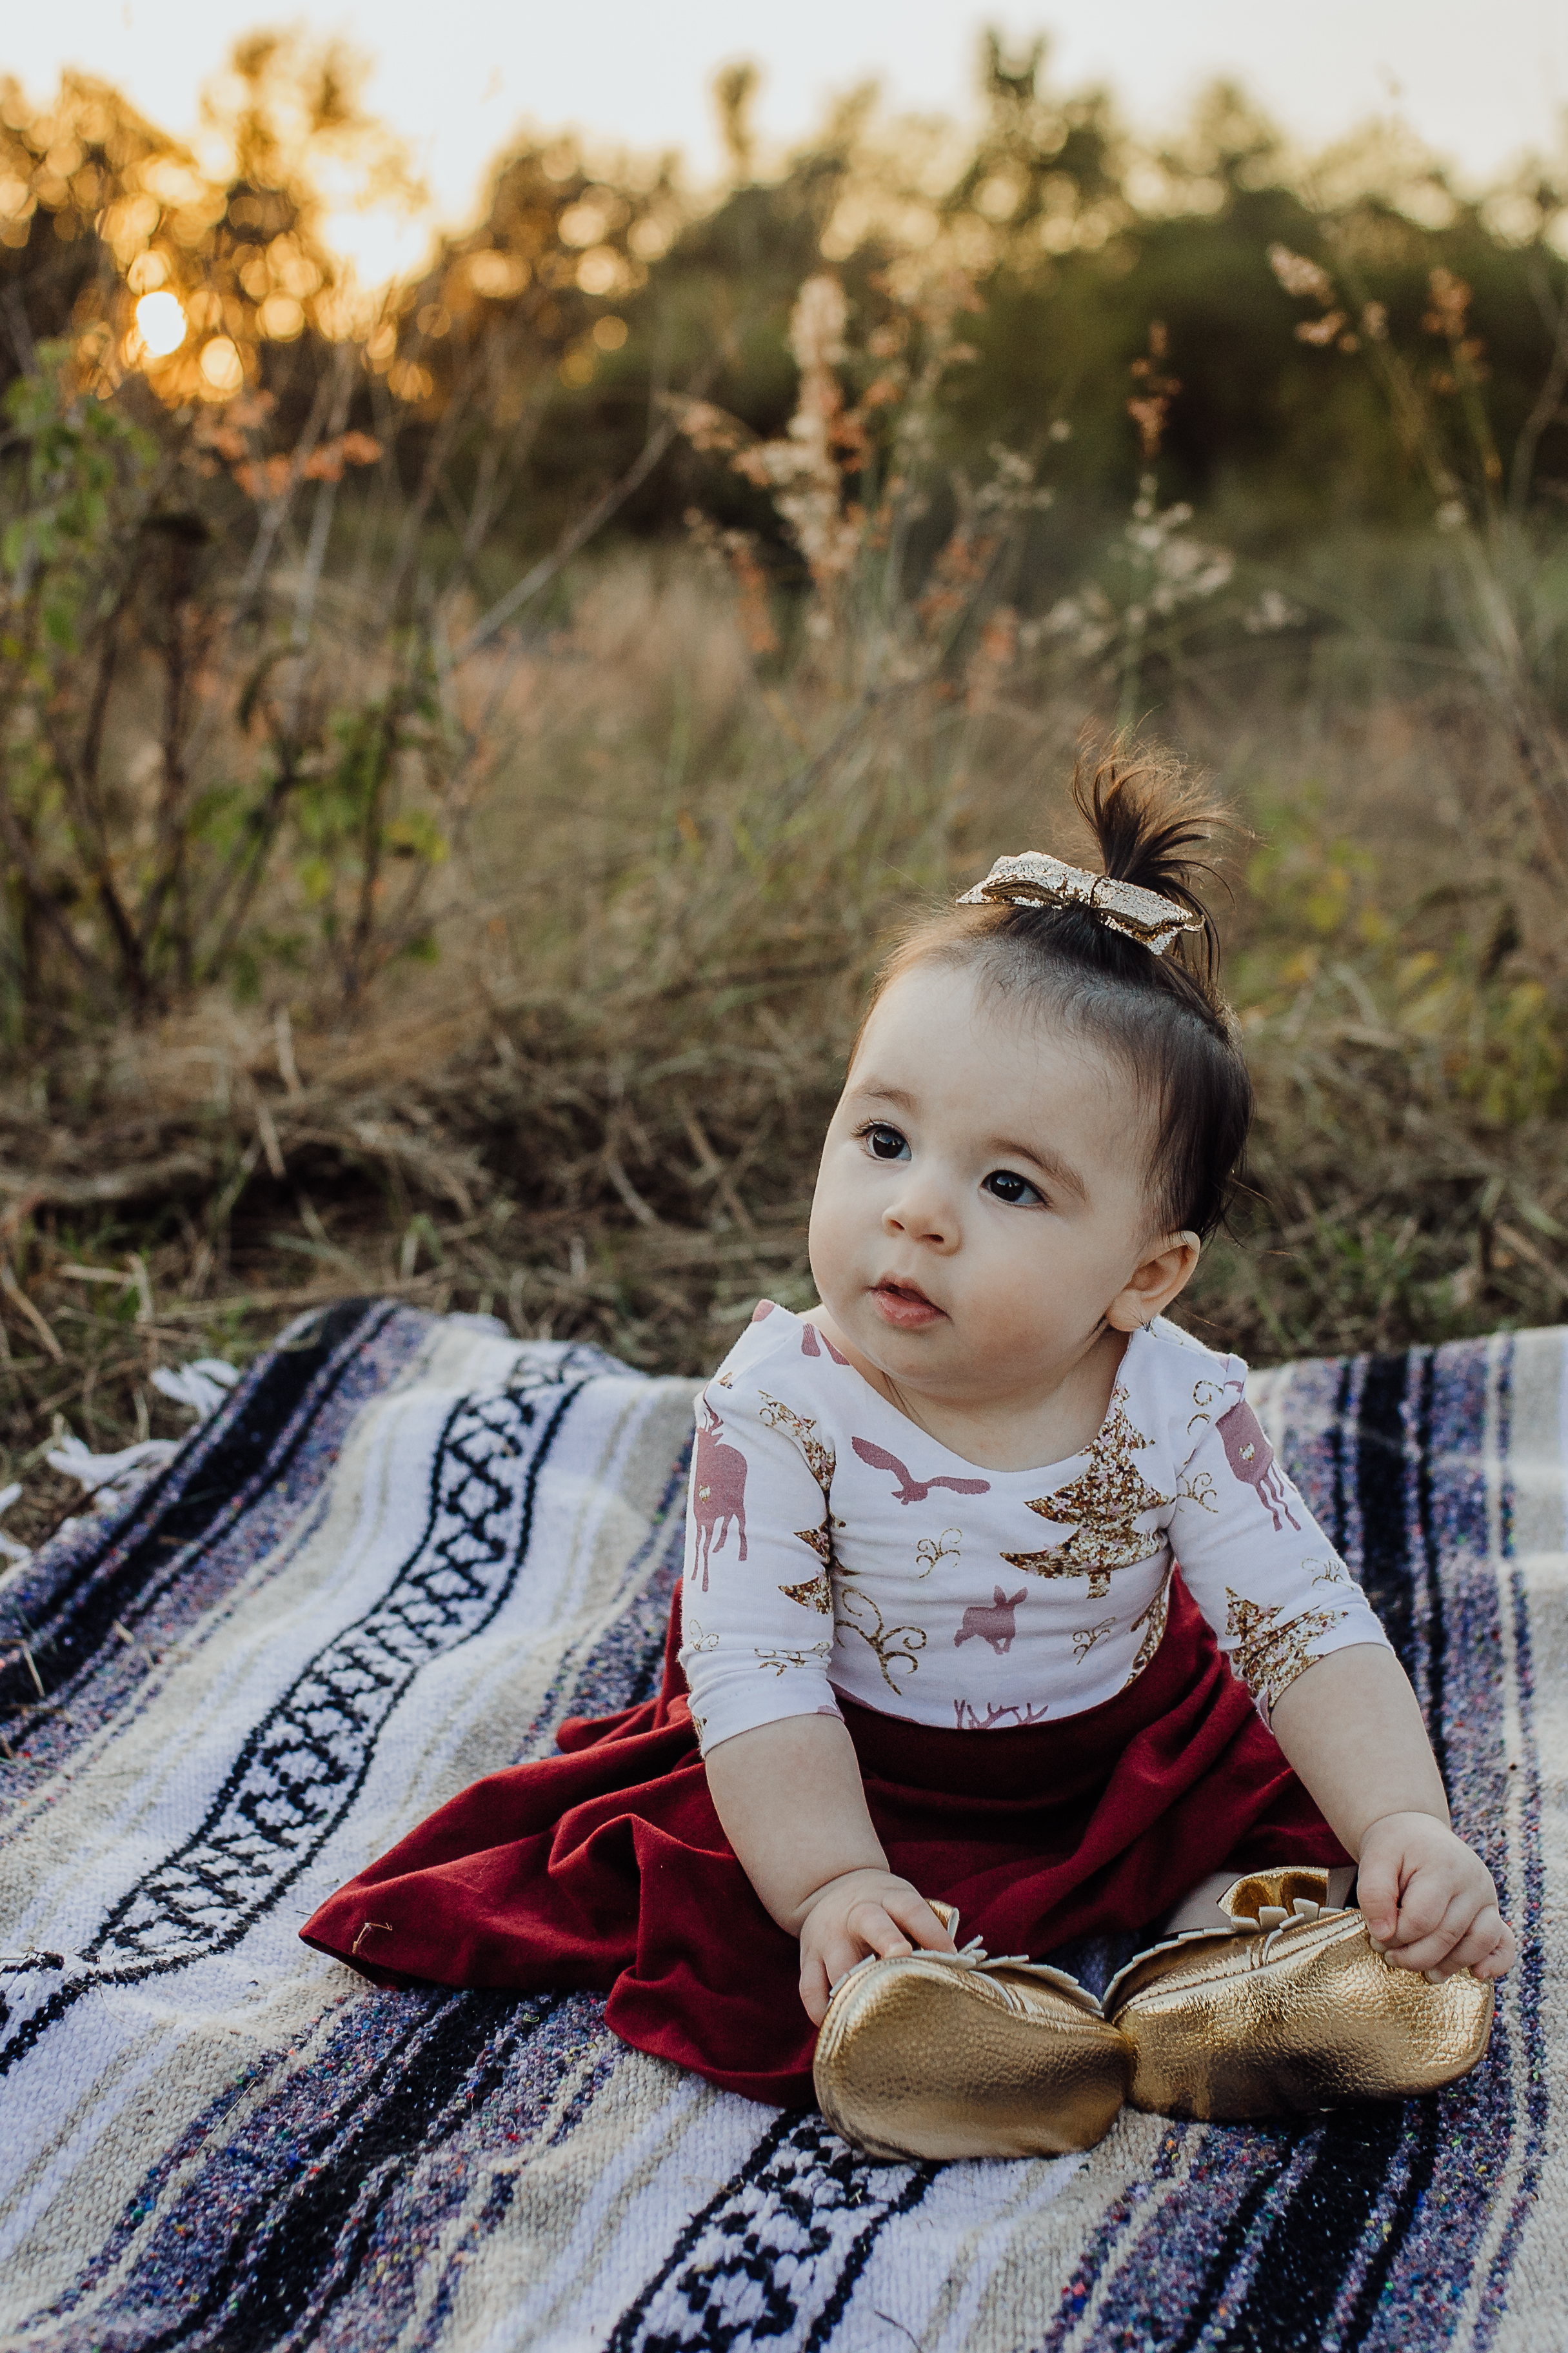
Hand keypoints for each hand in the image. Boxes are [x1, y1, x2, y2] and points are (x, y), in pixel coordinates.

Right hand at [795, 1867, 955, 2024]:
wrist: (832, 1888)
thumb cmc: (884, 1907)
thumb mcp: (903, 1902)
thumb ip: (927, 1931)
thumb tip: (961, 1972)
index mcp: (888, 1898)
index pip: (911, 1908)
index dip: (931, 1930)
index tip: (951, 1956)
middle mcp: (856, 1914)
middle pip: (872, 1923)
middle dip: (888, 1941)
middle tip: (902, 1958)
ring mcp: (829, 1937)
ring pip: (839, 1964)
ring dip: (857, 1989)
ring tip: (875, 2016)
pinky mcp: (808, 1959)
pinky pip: (810, 1989)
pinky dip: (822, 2011)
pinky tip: (840, 2028)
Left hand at [1356, 1812, 1514, 1980]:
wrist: (1416, 1832)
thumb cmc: (1395, 1848)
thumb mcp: (1375, 1860)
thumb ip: (1373, 1894)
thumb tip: (1383, 1934)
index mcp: (1442, 1866)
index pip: (1421, 1919)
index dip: (1396, 1937)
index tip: (1376, 1938)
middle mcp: (1472, 1880)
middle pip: (1448, 1935)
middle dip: (1415, 1956)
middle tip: (1391, 1957)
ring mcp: (1486, 1896)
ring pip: (1478, 1943)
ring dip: (1449, 1965)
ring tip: (1424, 1973)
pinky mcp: (1492, 1911)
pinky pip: (1504, 1942)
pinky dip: (1496, 1962)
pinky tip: (1477, 1974)